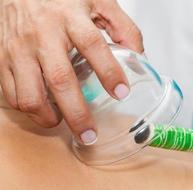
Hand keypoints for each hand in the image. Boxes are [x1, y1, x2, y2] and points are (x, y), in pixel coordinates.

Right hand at [0, 0, 142, 143]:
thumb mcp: (98, 2)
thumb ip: (123, 28)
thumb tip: (139, 58)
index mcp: (71, 17)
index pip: (93, 45)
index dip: (108, 72)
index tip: (121, 93)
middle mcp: (44, 34)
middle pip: (61, 80)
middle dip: (77, 114)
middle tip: (89, 134)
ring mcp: (20, 48)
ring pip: (30, 94)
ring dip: (48, 117)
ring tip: (62, 122)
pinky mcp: (3, 58)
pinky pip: (11, 93)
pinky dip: (28, 108)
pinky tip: (43, 108)